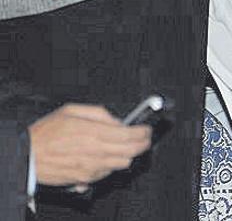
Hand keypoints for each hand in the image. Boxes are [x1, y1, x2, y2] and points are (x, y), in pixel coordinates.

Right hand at [29, 104, 150, 186]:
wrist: (27, 155)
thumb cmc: (45, 133)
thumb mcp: (71, 111)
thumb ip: (99, 113)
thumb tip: (117, 120)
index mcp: (94, 133)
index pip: (131, 135)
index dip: (144, 132)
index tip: (147, 129)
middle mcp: (96, 152)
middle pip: (133, 151)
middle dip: (143, 143)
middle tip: (144, 138)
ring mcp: (93, 167)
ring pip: (124, 163)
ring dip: (128, 154)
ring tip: (123, 146)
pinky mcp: (86, 178)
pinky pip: (108, 172)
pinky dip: (112, 164)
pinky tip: (104, 156)